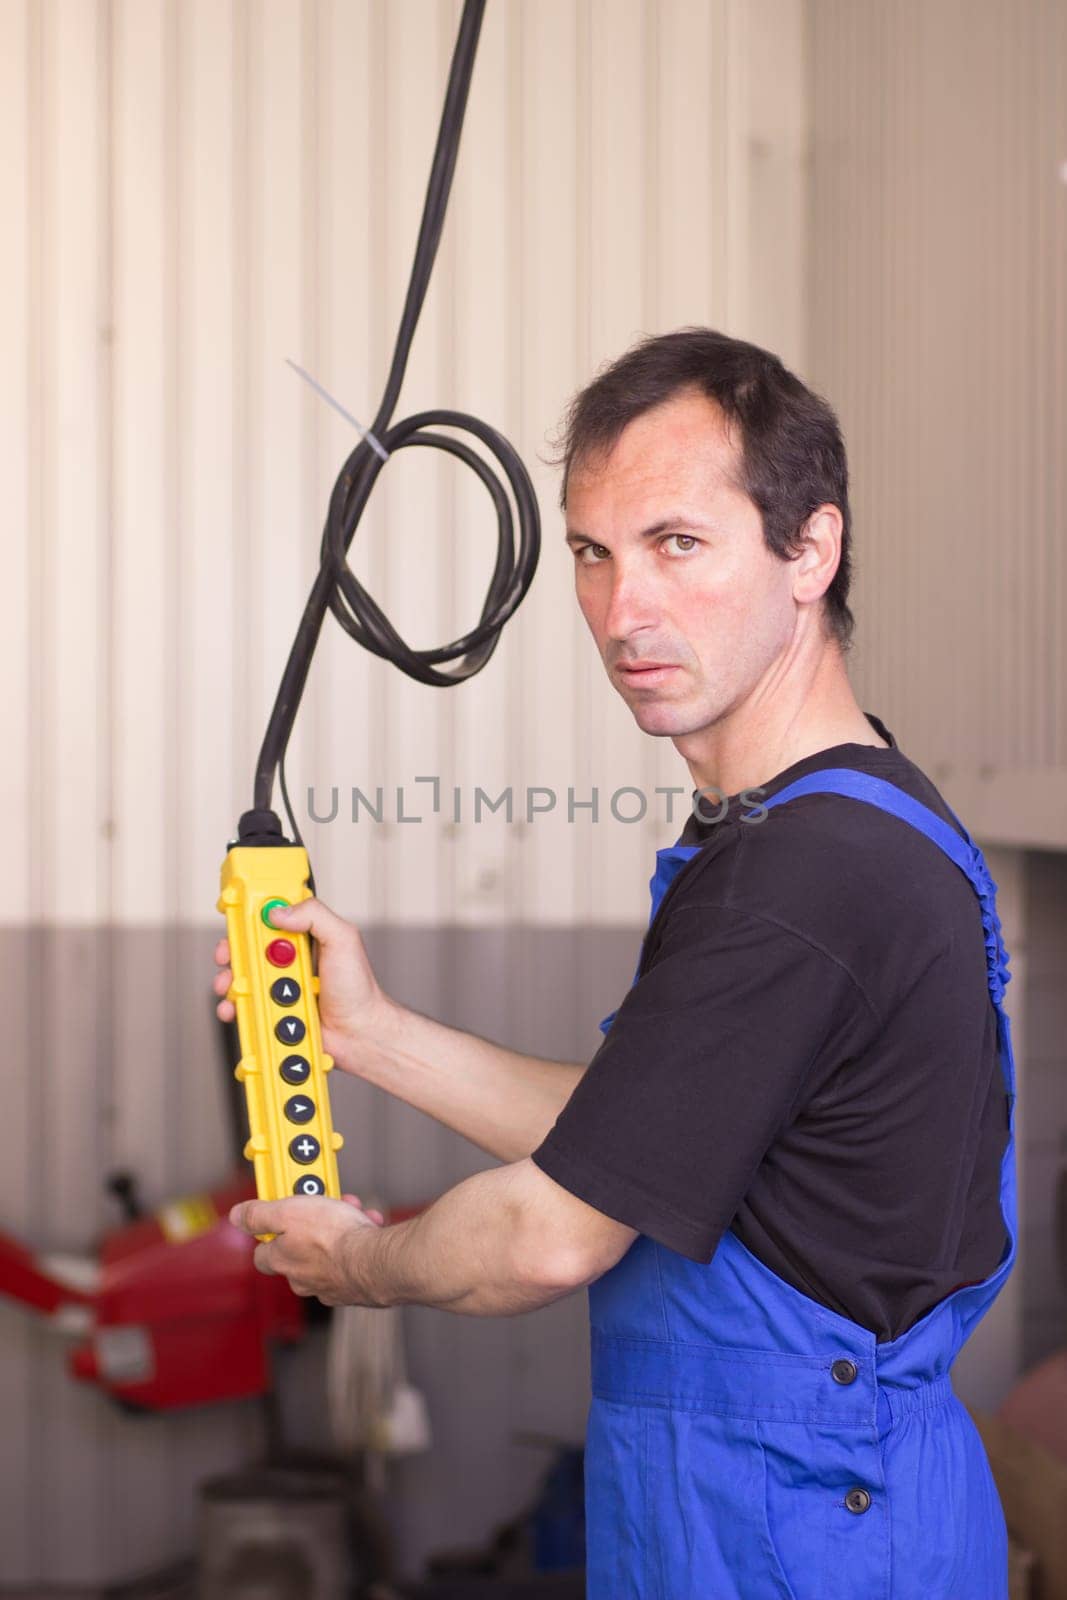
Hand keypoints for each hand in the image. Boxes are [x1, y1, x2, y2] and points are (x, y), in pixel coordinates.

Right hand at [213, 896, 395, 1072]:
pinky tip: (243, 1011)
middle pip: (248, 948)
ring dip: (234, 983)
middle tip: (228, 959)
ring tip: (241, 989)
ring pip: (243, 978)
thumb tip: (279, 912)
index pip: (270, 918)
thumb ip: (315, 916)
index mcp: (303, 938)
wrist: (359, 1034)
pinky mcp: (272, 1010)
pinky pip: (247, 1007)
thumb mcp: (344, 940)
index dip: (249, 916)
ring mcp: (279, 986)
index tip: (235, 916)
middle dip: (233, 952)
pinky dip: (239, 1009)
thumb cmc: (358, 990)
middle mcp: (288, 960)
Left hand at [229, 1192, 384, 1305]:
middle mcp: (303, 1279)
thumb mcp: (288, 1212)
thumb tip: (237, 1216)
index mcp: (282, 1261)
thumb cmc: (333, 1238)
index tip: (278, 1215)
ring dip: (339, 1232)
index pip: (262, 1253)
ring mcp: (330, 1285)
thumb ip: (259, 1215)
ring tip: (352, 1212)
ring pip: (328, 1254)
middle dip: (312, 1227)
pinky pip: (352, 1262)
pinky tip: (368, 1229)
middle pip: (299, 1251)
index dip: (268, 1233)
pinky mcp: (356, 1287)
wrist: (377, 1261)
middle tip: (325, 1207)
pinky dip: (358, 1245)